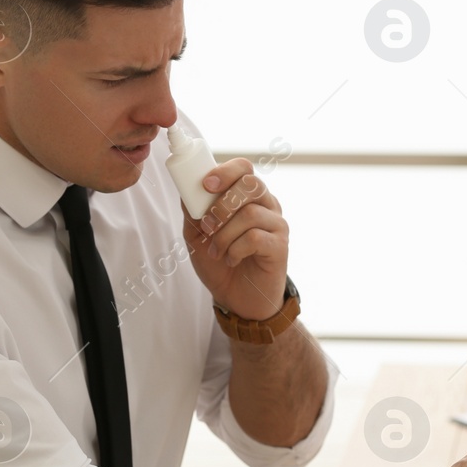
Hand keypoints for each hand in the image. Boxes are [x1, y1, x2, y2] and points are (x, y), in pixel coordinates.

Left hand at [182, 158, 288, 320]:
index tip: (206, 185)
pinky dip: (236, 249)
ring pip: (250, 213)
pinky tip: (231, 259)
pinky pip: (256, 237)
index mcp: (247, 196)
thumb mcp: (197, 235)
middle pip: (250, 184)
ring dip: (225, 234)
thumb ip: (193, 211)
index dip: (225, 171)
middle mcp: (266, 205)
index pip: (244, 168)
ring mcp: (276, 225)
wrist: (237, 298)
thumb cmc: (219, 263)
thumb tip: (186, 190)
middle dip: (222, 205)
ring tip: (216, 251)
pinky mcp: (280, 246)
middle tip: (207, 226)